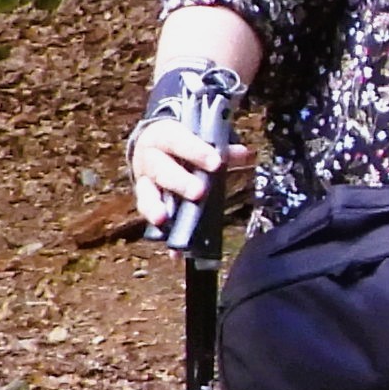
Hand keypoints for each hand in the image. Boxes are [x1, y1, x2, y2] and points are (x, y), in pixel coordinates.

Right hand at [128, 115, 250, 231]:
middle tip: (199, 193)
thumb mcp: (194, 137)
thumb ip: (219, 148)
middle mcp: (150, 159)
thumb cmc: (178, 142)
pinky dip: (163, 236)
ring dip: (156, 209)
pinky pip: (151, 218)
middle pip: (163, 170)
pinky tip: (174, 252)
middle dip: (180, 182)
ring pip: (148, 194)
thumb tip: (243, 153)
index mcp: (164, 137)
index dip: (196, 152)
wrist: (149, 143)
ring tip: (163, 220)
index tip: (216, 163)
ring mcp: (145, 182)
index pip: (179, 141)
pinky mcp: (145, 201)